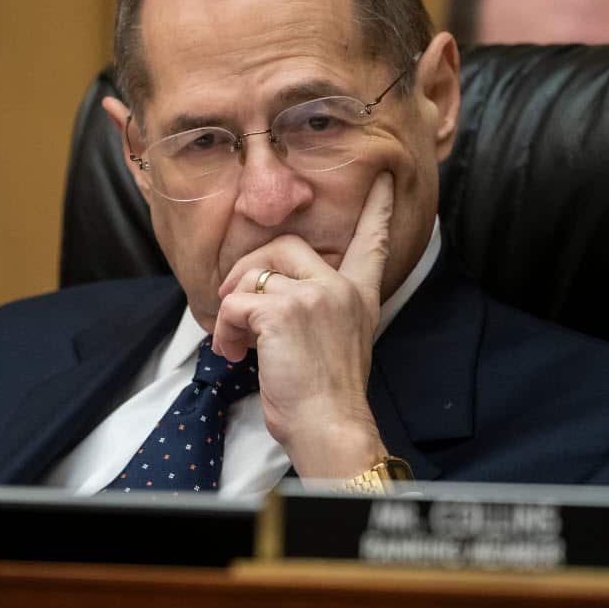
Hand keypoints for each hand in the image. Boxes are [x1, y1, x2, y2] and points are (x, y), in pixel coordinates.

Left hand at [213, 172, 393, 479]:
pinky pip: (234, 303)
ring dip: (232, 306)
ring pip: (255, 272)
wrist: (330, 427)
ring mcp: (314, 296)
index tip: (386, 180)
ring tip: (232, 340)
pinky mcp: (283, 311)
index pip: (373, 242)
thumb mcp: (335, 344)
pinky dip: (223, 328)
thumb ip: (316, 312)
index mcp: (360, 297)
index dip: (379, 209)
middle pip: (286, 244)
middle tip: (233, 303)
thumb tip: (264, 297)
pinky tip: (231, 353)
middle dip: (250, 267)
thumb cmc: (325, 398)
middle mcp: (341, 288)